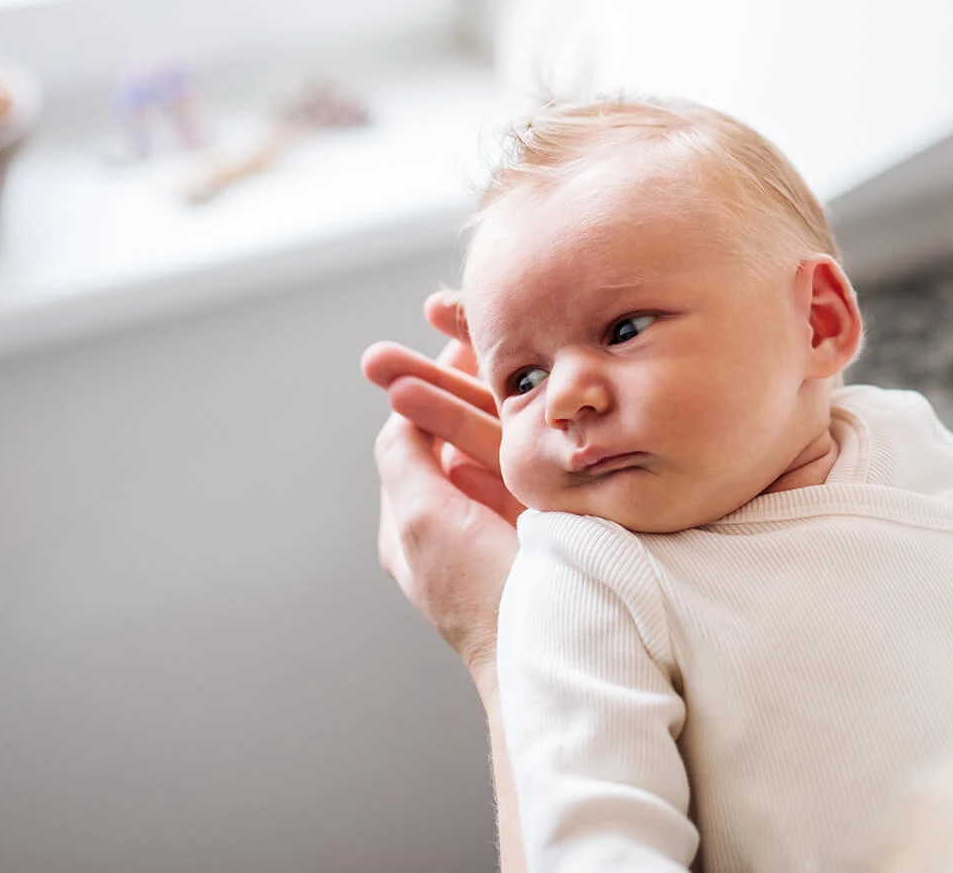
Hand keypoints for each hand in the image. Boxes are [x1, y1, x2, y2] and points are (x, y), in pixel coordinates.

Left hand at [363, 291, 521, 672]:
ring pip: (501, 429)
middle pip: (460, 421)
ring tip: (504, 324)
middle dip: (458, 364)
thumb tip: (397, 409)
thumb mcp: (422, 516)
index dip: (425, 377)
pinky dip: (537, 405)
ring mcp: (513, 514)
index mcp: (422, 520)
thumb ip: (403, 456)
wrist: (556, 644)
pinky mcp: (556, 513)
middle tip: (462, 307)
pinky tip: (549, 369)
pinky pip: (540, 448)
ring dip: (496, 375)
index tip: (439, 326)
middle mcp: (468, 513)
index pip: (416, 433)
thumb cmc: (478, 589)